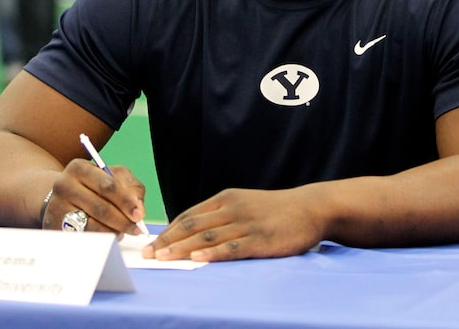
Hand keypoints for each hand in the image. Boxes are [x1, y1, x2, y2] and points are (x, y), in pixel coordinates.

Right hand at [42, 159, 146, 235]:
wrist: (60, 197)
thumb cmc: (92, 185)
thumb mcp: (112, 176)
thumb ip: (131, 187)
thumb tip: (139, 208)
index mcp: (79, 168)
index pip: (107, 185)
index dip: (126, 201)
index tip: (139, 214)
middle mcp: (64, 185)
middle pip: (100, 207)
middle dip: (122, 220)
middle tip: (136, 228)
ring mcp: (58, 207)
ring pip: (92, 225)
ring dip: (113, 231)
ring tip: (123, 231)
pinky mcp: (56, 227)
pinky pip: (85, 237)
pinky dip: (102, 238)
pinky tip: (110, 234)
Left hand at [143, 188, 322, 261]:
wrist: (309, 208)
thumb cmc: (274, 210)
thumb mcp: (244, 204)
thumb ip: (220, 216)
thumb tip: (191, 232)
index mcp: (226, 199)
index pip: (190, 215)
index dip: (169, 230)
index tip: (151, 243)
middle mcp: (232, 209)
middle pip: (193, 225)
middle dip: (168, 241)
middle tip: (149, 254)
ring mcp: (246, 224)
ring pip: (208, 237)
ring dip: (182, 248)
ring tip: (164, 258)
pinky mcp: (260, 239)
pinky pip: (232, 247)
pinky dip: (213, 253)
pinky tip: (197, 259)